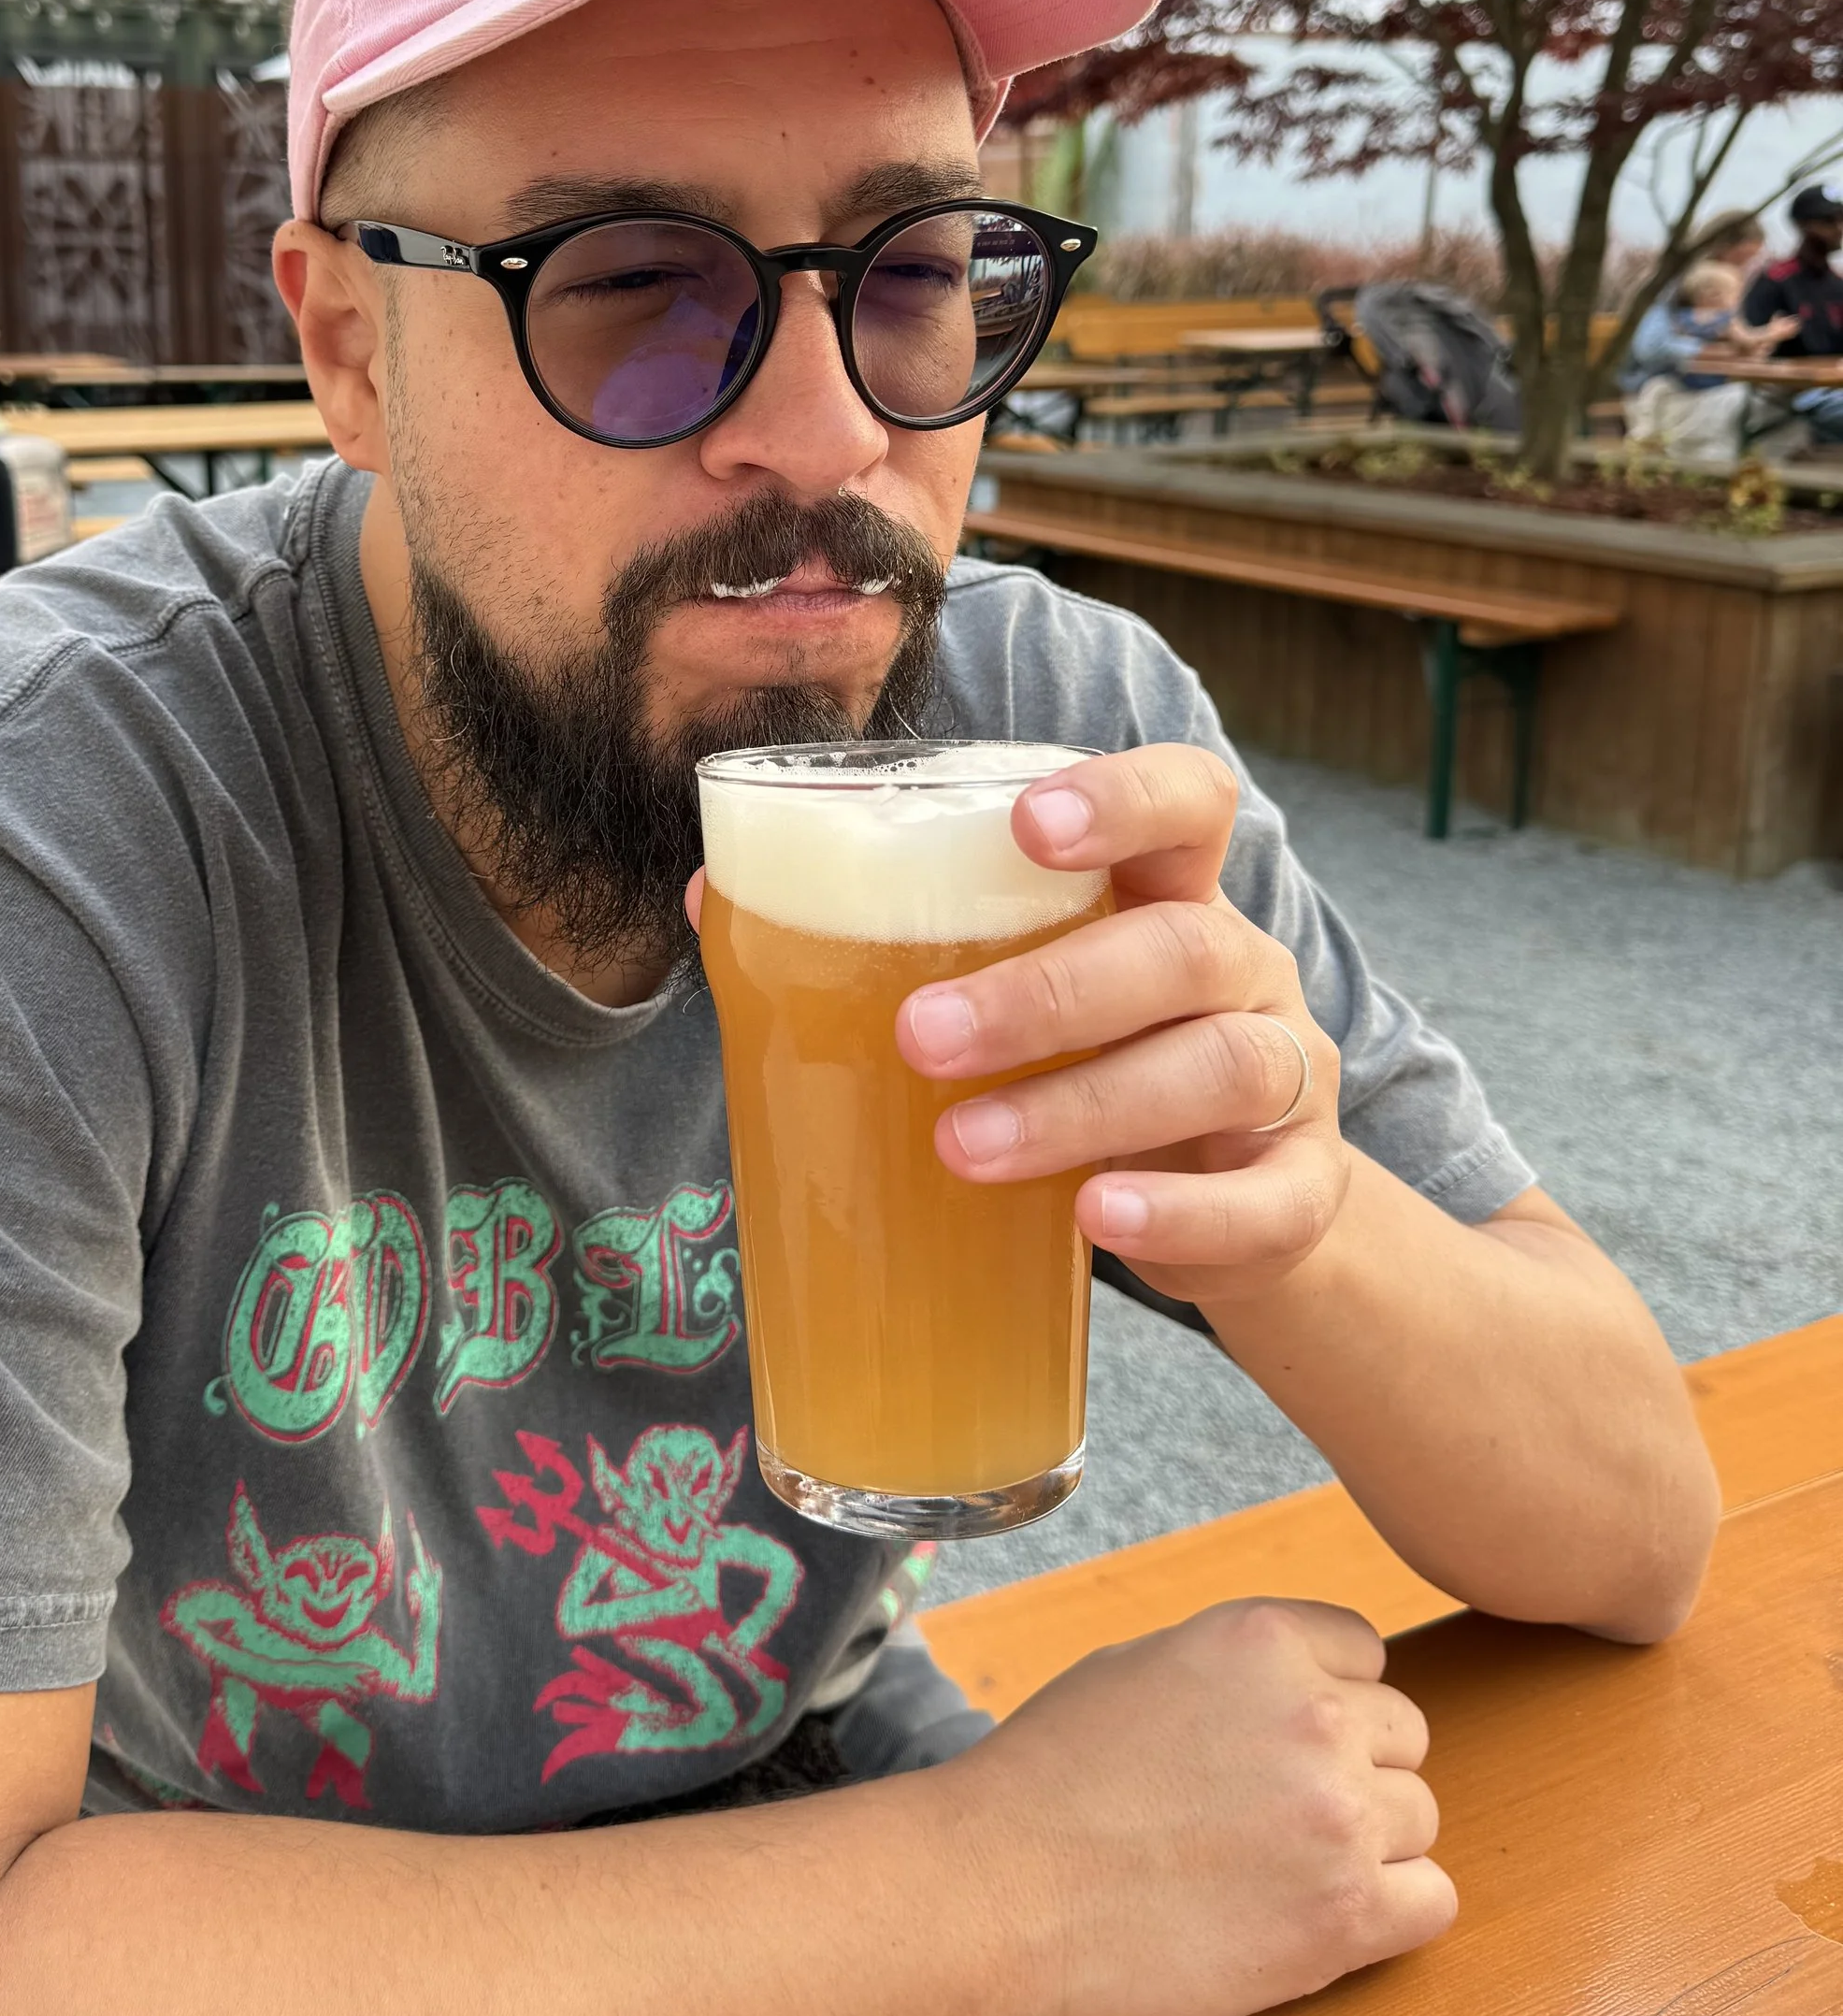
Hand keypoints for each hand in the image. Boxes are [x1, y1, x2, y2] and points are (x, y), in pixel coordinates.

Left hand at [895, 744, 1346, 1305]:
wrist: (1240, 1215)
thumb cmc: (1097, 1068)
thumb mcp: (1026, 990)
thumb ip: (896, 940)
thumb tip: (714, 889)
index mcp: (1172, 896)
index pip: (1189, 802)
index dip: (1125, 797)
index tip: (1028, 824)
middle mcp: (1243, 970)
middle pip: (1182, 946)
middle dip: (1050, 990)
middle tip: (924, 1035)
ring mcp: (1288, 1079)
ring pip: (1218, 1067)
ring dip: (1082, 1105)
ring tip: (964, 1146)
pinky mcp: (1300, 1192)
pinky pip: (1264, 1200)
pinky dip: (1179, 1211)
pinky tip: (1098, 1218)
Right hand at [948, 1596, 1453, 2015]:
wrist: (1004, 1887)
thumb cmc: (1054, 1775)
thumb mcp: (1144, 1663)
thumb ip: (1241, 1667)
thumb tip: (1307, 1683)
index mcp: (1263, 1639)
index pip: (1368, 1656)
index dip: (1329, 1700)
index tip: (1280, 1743)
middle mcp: (1316, 1716)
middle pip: (1404, 1738)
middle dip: (1352, 1771)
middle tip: (1274, 1814)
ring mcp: (1338, 1817)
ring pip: (1419, 1820)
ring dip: (1368, 1844)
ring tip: (1281, 1868)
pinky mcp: (1345, 1918)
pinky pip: (1432, 1903)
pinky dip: (1391, 1913)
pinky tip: (1321, 1915)